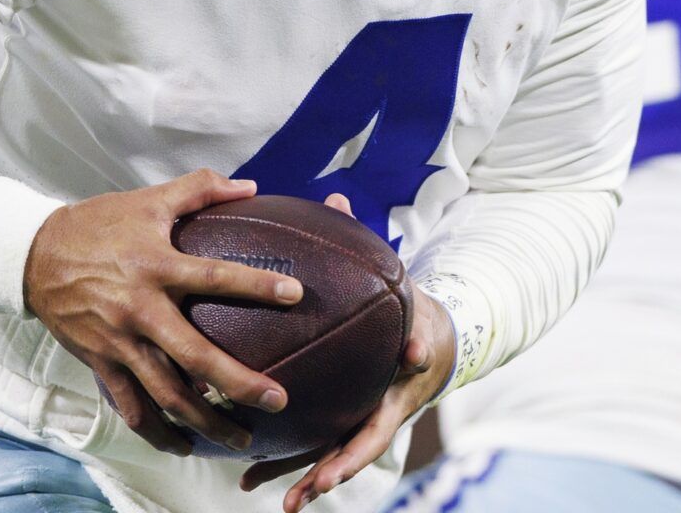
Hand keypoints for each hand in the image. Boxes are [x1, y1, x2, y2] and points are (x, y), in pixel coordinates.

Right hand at [23, 169, 302, 455]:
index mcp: (156, 265)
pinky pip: (132, 408)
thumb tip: (250, 188)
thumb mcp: (149, 199)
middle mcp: (140, 310)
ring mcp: (120, 342)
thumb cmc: (97, 224)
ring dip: (206, 421)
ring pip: (167, 394)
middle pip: (196, 356)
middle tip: (278, 399)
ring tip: (240, 438)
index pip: (214, 276)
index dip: (255, 285)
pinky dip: (159, 432)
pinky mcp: (102, 364)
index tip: (296, 294)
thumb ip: (200, 190)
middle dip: (239, 382)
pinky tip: (185, 446)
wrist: (33, 257)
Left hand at [239, 193, 454, 511]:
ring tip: (265, 492)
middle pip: (358, 446)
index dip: (368, 430)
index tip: (351, 443)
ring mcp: (363, 419)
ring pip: (333, 454)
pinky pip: (313, 442)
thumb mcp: (398, 280)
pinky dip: (284, 459)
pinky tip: (245, 469)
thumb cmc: (410, 308)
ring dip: (304, 477)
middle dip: (333, 470)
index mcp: (399, 383)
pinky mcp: (344, 421)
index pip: (383, 415)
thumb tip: (337, 198)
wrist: (434, 338)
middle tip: (308, 489)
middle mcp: (381, 409)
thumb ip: (366, 244)